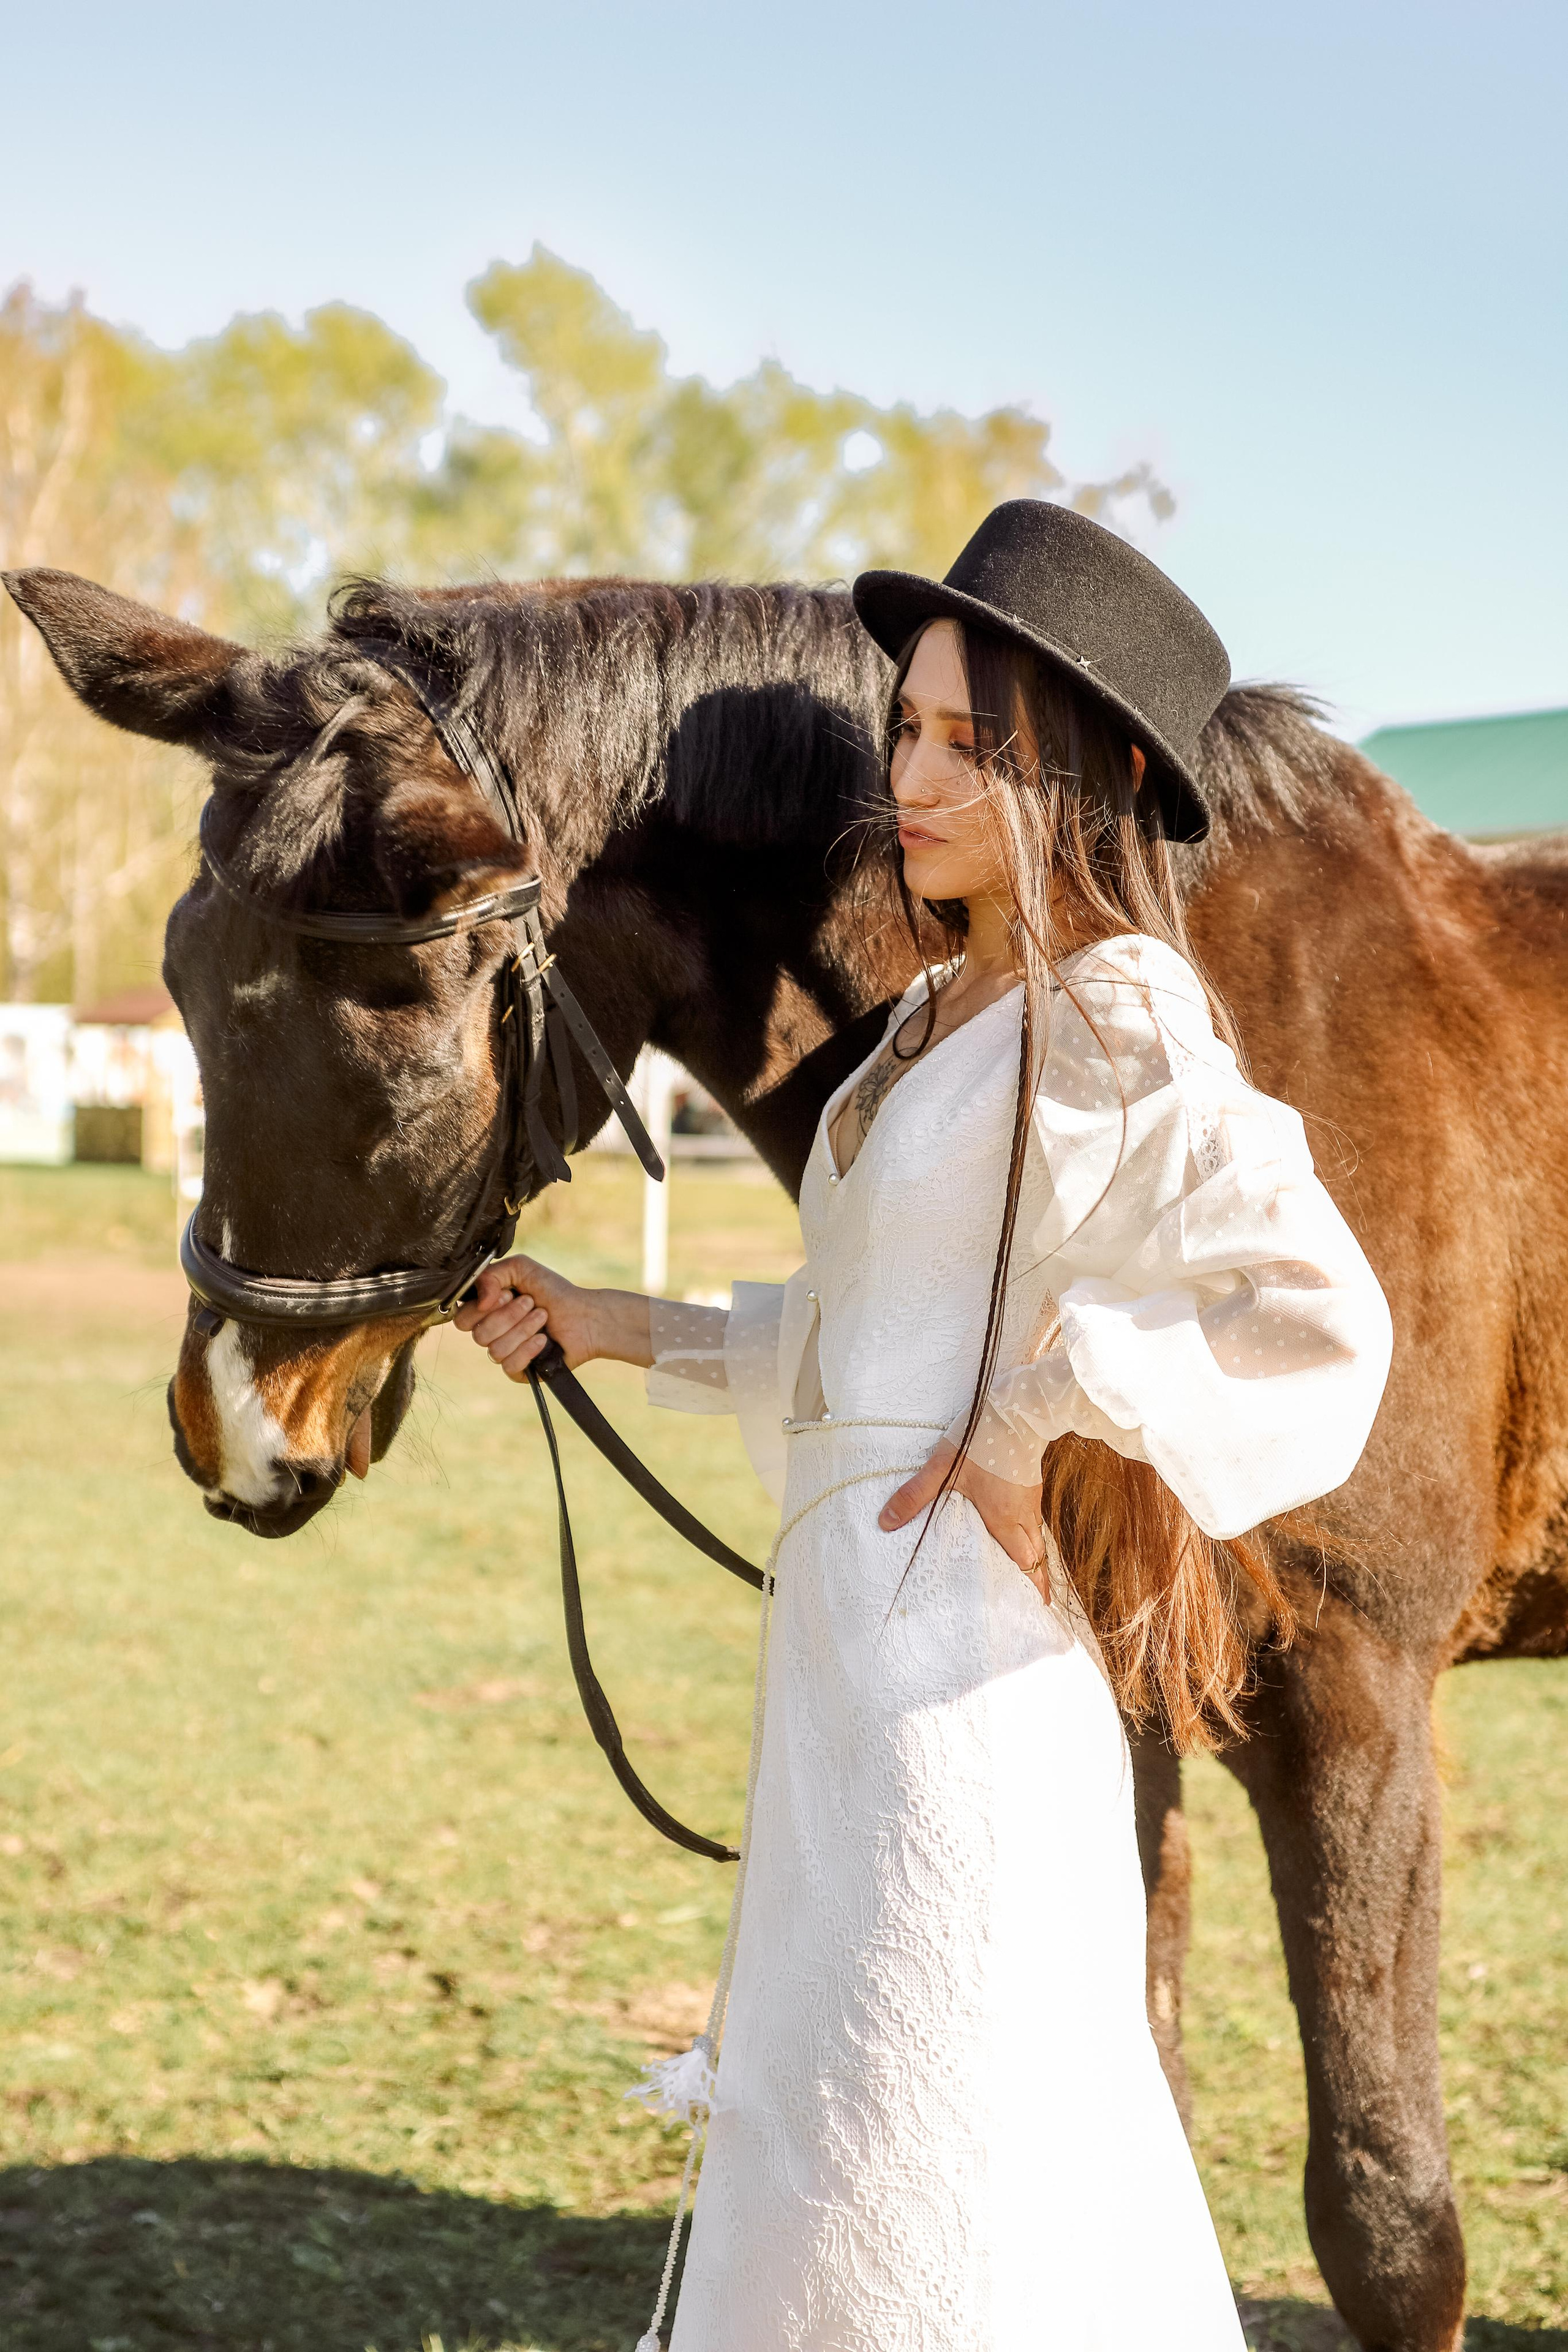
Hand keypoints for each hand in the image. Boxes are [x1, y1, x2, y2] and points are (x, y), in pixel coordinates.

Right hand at [452, 1254, 598, 1380]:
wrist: (585, 1316)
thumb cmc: (554, 1292)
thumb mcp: (520, 1269)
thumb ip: (491, 1275)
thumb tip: (481, 1300)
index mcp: (487, 1311)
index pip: (462, 1319)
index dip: (483, 1308)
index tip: (508, 1294)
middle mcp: (492, 1333)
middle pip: (478, 1335)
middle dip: (509, 1316)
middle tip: (531, 1303)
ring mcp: (505, 1353)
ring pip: (495, 1350)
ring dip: (523, 1329)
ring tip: (543, 1318)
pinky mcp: (519, 1371)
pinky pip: (510, 1366)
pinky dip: (528, 1349)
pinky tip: (544, 1340)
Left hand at [879, 1440, 1050, 1600]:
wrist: (1015, 1409)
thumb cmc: (980, 1443)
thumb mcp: (941, 1469)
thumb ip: (914, 1496)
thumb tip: (885, 1522)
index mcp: (1004, 1519)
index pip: (1024, 1561)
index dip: (1032, 1584)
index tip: (1037, 1605)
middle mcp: (1022, 1513)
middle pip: (1036, 1553)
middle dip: (1036, 1575)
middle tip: (1034, 1595)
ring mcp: (1030, 1496)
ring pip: (1037, 1534)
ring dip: (1034, 1553)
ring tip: (1028, 1567)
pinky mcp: (1030, 1480)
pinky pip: (1034, 1515)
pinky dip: (1030, 1530)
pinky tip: (1018, 1526)